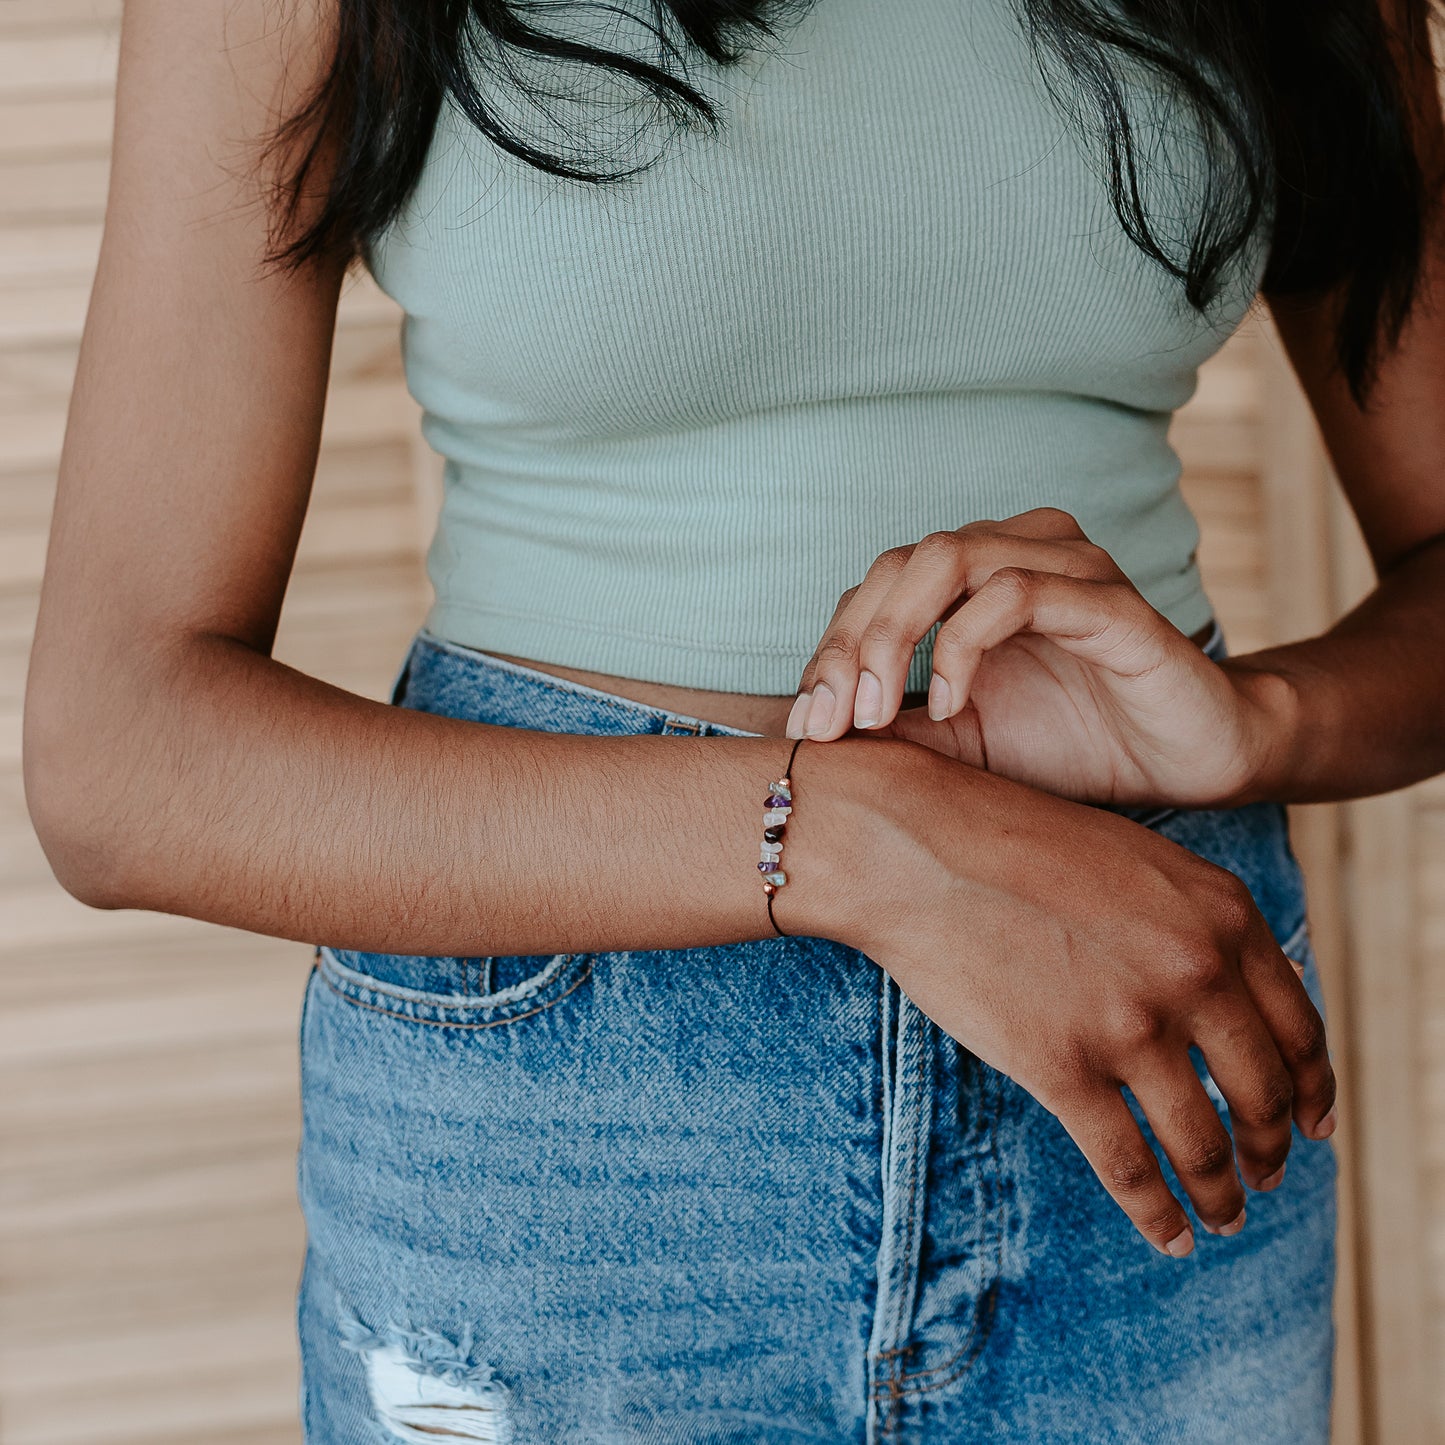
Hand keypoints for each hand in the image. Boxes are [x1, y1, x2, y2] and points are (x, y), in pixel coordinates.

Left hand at [785, 508, 1295, 807]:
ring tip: (875, 711)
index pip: (876, 590)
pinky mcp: (1107, 600)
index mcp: (974, 580)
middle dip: (848, 645)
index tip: (806, 727)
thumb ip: (898, 728)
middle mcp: (1014, 554)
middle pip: (900, 564)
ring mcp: (1063, 568)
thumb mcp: (963, 745)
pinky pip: (1016, 593)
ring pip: (947, 559)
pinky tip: (951, 703)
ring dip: (894, 635)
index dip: (829, 651)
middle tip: (830, 722)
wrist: (1190, 760)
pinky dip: (965, 643)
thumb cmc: (1076, 743)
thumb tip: (813, 741)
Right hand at [796, 738, 1337, 1256]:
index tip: (1314, 1123)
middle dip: (1272, 1148)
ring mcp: (1129, 1023)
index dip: (1313, 1088)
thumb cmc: (1014, 843)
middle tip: (1269, 1174)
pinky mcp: (1063, 1068)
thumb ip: (1198, 923)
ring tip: (1222, 1218)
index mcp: (1221, 914)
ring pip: (1203, 1143)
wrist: (919, 847)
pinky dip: (1157, 1213)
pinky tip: (1169, 1235)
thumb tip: (1233, 996)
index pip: (1299, 1027)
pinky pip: (1129, 1166)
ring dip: (1222, 1195)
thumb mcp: (1138, 861)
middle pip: (1263, 1093)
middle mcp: (1194, 971)